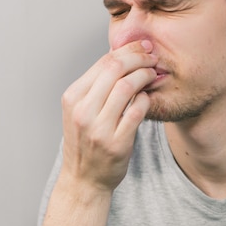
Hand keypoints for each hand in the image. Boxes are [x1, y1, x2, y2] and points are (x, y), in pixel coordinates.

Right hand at [60, 40, 157, 192]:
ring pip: (126, 87)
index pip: (102, 62)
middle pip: (114, 69)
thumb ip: (97, 85)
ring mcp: (98, 128)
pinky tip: (149, 96)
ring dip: (144, 75)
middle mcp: (82, 111)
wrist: (83, 179)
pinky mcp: (116, 143)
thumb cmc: (85, 140)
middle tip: (152, 57)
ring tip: (153, 74)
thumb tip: (121, 53)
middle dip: (138, 57)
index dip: (126, 50)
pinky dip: (147, 99)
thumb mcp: (81, 109)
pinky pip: (137, 111)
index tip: (142, 46)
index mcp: (73, 97)